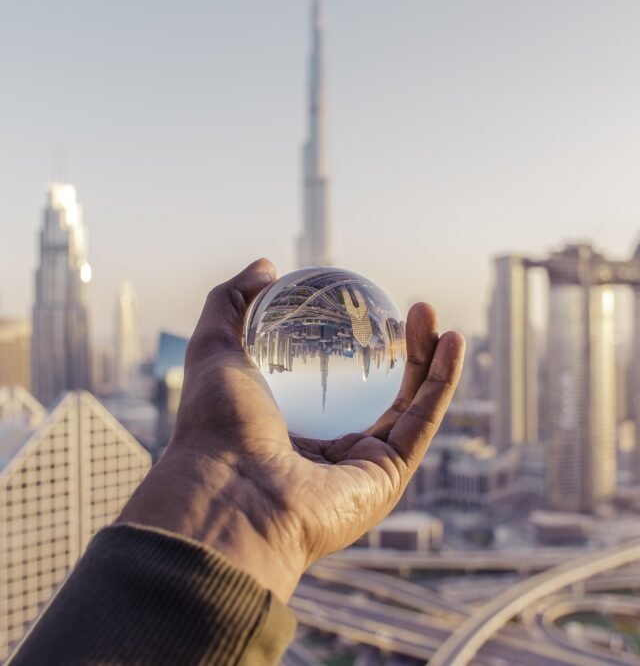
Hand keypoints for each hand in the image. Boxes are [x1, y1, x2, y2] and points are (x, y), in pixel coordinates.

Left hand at [118, 259, 464, 601]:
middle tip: (406, 309)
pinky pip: (422, 422)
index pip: (332, 382)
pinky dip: (442, 382)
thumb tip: (266, 267)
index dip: (353, 345)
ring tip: (430, 313)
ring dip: (427, 359)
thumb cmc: (215, 424)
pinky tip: (451, 341)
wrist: (228, 490)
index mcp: (290, 427)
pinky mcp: (388, 478)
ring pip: (408, 405)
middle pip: (378, 392)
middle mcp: (327, 451)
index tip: (363, 307)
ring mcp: (360, 468)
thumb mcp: (215, 346)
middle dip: (399, 349)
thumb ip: (232, 302)